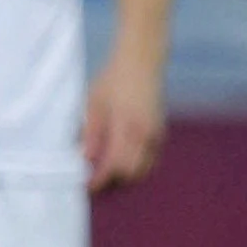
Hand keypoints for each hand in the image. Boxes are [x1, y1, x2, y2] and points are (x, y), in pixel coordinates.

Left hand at [83, 55, 167, 194]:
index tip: (88, 185)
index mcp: (126, 125)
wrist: (142, 60)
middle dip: (113, 181)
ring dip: (126, 176)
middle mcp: (145, 133)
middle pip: (130, 173)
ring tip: (107, 173)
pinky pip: (150, 159)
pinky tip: (123, 161)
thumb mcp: (94, 103)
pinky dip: (137, 166)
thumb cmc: (114, 79)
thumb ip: (91, 133)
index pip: (114, 165)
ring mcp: (156, 133)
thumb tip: (85, 158)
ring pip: (143, 169)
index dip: (100, 179)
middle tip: (95, 180)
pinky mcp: (160, 132)